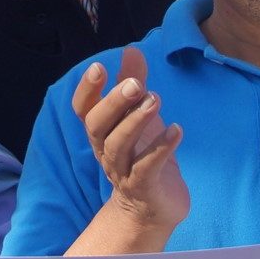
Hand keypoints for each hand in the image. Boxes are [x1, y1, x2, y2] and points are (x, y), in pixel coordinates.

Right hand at [66, 47, 187, 254]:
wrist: (153, 209)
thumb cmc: (143, 155)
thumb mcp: (139, 116)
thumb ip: (134, 83)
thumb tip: (132, 49)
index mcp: (102, 132)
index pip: (83, 110)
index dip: (87, 90)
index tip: (99, 67)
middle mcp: (106, 150)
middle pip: (97, 126)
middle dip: (113, 103)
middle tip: (135, 83)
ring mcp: (122, 171)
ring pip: (119, 146)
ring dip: (135, 122)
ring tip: (155, 100)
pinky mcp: (144, 188)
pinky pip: (147, 168)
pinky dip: (161, 148)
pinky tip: (177, 130)